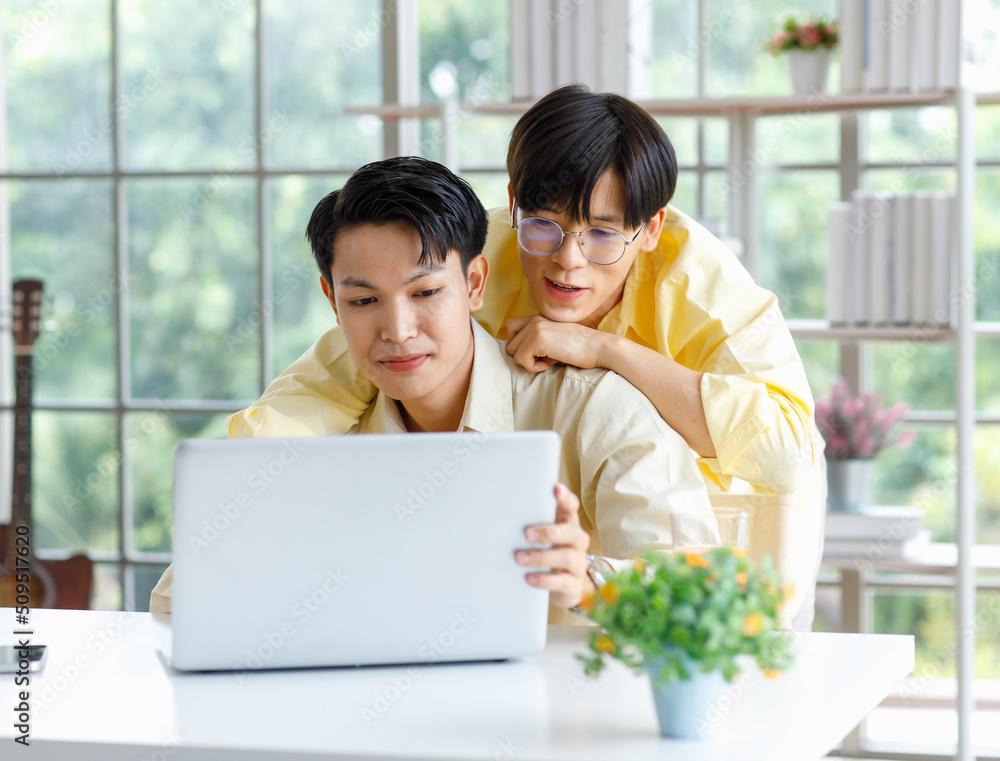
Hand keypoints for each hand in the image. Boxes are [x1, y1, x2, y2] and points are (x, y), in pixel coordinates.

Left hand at [505, 315, 602, 372]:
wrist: (598, 348)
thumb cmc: (579, 349)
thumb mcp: (554, 340)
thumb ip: (536, 342)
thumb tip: (517, 355)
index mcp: (538, 318)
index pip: (511, 328)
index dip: (519, 344)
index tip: (536, 353)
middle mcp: (535, 319)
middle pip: (510, 343)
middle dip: (524, 356)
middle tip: (544, 358)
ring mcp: (536, 328)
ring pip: (513, 352)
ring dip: (529, 362)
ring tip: (548, 361)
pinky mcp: (538, 339)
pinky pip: (521, 359)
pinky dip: (533, 367)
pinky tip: (549, 365)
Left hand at [515, 483, 594, 609]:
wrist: (567, 584)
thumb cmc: (550, 552)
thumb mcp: (544, 535)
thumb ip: (532, 522)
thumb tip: (502, 512)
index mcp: (568, 523)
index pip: (571, 506)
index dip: (565, 498)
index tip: (555, 489)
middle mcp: (577, 540)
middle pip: (570, 532)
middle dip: (548, 532)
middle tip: (526, 534)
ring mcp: (578, 562)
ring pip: (566, 557)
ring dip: (541, 557)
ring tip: (520, 558)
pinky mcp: (574, 584)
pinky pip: (562, 581)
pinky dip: (544, 580)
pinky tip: (529, 578)